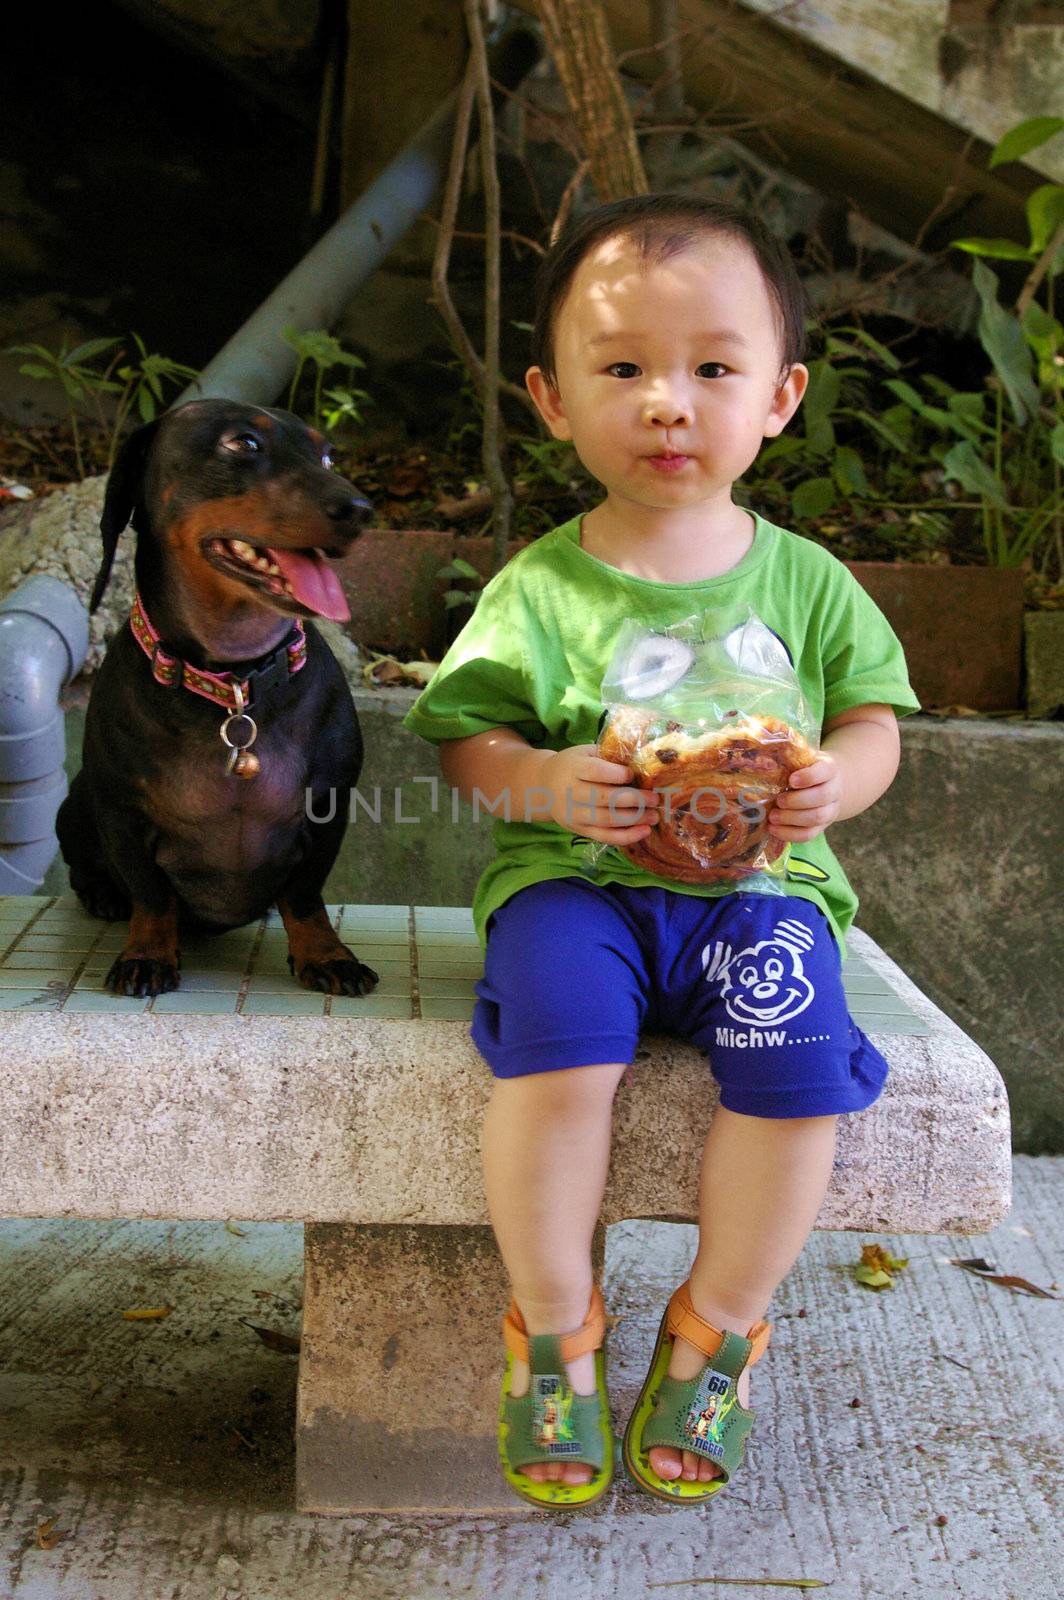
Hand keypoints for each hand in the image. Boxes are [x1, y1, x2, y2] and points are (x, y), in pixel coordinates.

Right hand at [535, 744, 658, 843]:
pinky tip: (643, 831)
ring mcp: (574, 814)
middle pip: (604, 798)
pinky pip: (604, 837)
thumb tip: (642, 761)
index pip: (594, 772)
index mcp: (573, 768)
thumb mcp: (585, 752)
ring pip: (606, 820)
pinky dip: (626, 837)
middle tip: (654, 798)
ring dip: (634, 819)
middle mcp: (571, 792)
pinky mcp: (579, 830)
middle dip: (633, 799)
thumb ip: (608, 755)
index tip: (632, 774)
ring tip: (654, 816)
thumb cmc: (573, 765)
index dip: (615, 774)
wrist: (544, 786)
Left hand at [768, 754, 841, 842]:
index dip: (808, 777)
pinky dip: (790, 834)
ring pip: (817, 818)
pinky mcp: (821, 827)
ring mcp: (830, 810)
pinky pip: (808, 834)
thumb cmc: (805, 770)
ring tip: (772, 816)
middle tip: (778, 801)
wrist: (825, 786)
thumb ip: (788, 759)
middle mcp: (834, 790)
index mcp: (829, 769)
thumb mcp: (801, 760)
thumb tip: (761, 761)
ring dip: (792, 818)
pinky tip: (773, 829)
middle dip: (797, 801)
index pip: (824, 771)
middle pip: (822, 797)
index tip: (791, 780)